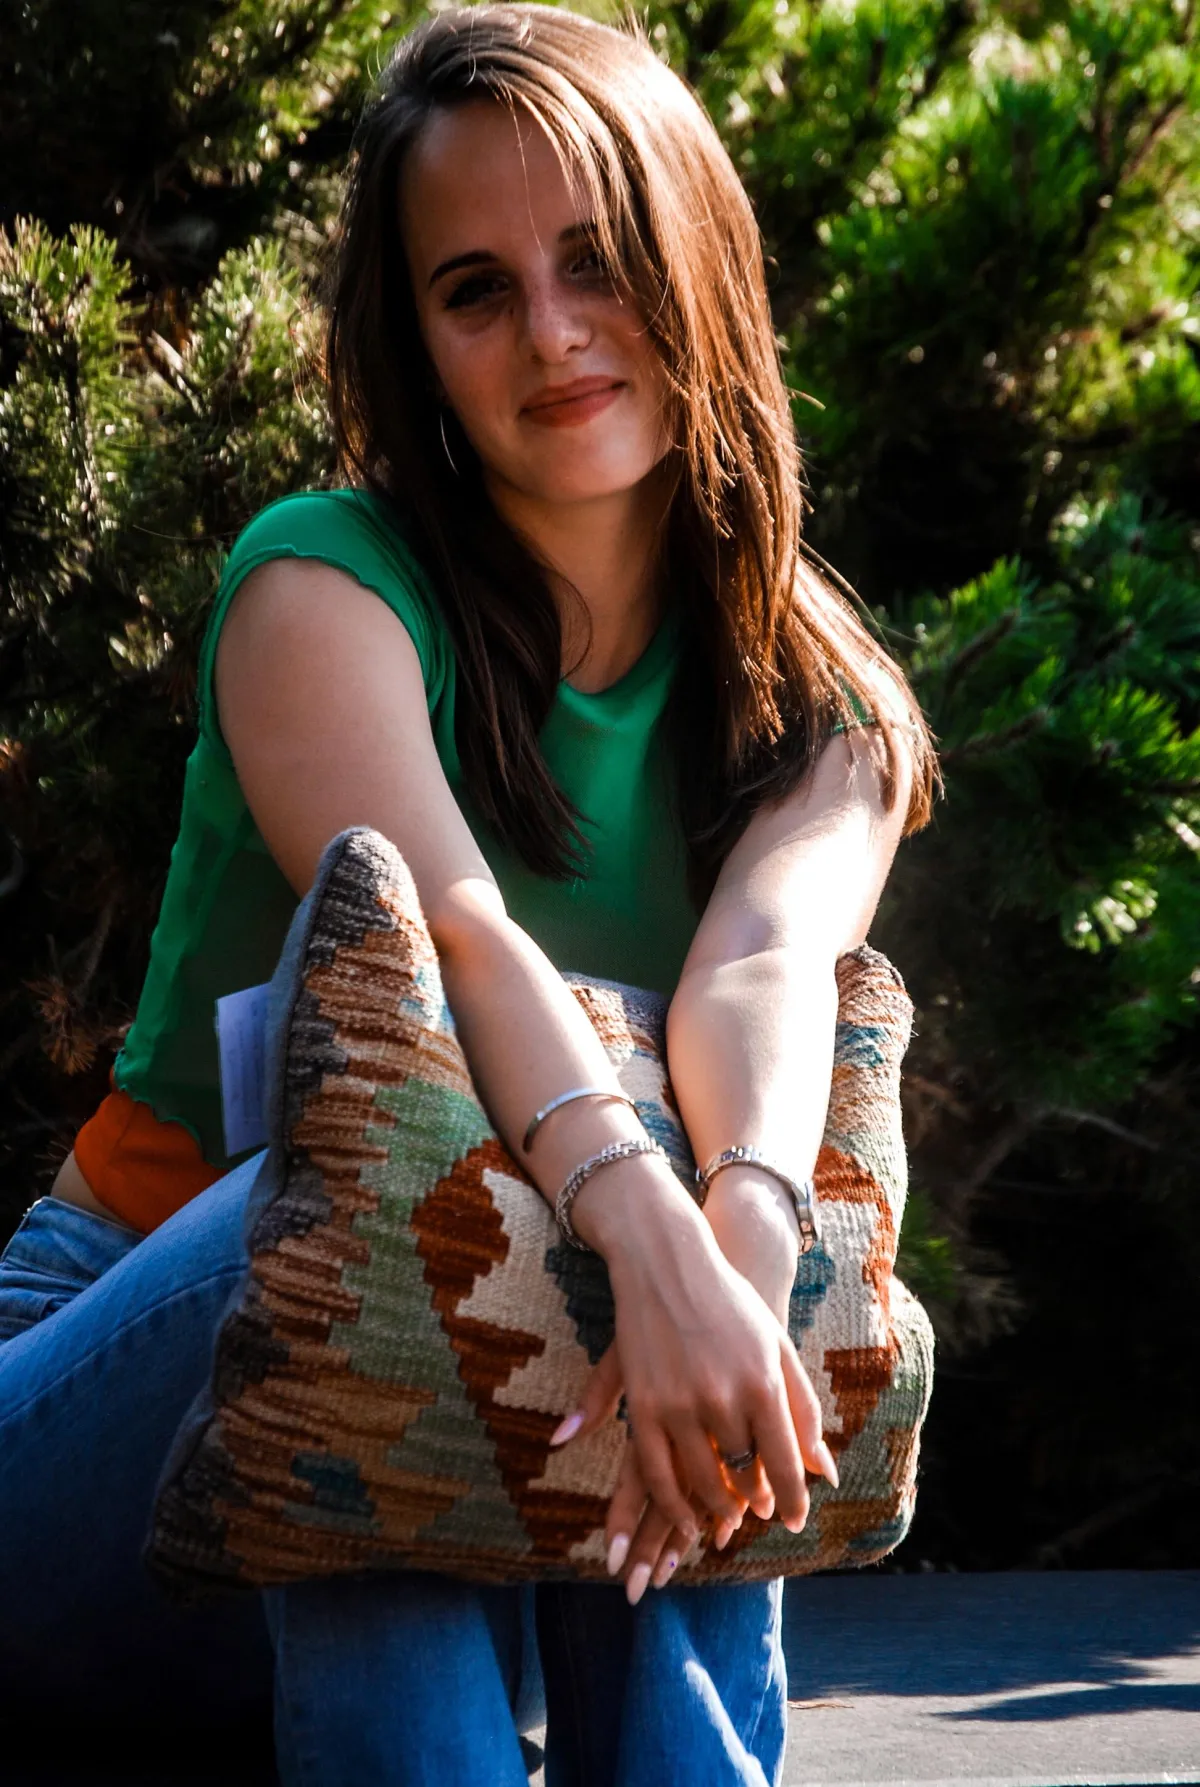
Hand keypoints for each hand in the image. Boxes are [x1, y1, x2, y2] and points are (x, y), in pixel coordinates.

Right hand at [554, 1162, 837, 1601]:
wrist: (667, 1262)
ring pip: (702, 1482)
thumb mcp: (777, 1346)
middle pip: (745, 1476)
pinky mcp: (641, 1406)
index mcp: (763, 1383)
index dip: (794, 1499)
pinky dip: (673, 1505)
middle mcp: (723, 1399)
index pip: (785, 1463)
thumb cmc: (732, 1303)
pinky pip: (657, 1474)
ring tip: (729, 1520)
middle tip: (762, 1514)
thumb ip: (802, 1408)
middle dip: (757, 1501)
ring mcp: (679, 1404)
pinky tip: (686, 1518)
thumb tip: (824, 1469)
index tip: (796, 1520)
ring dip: (717, 1510)